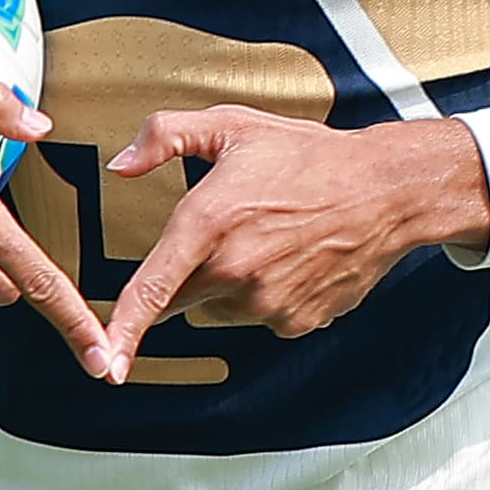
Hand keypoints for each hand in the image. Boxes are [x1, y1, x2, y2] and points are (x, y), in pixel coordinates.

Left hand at [96, 109, 489, 373]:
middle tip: (228, 232)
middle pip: (180, 299)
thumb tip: (121, 165)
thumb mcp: (232, 126)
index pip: (152, 289)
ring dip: (230, 284)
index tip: (104, 364)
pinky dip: (268, 295)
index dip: (123, 331)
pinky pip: (261, 318)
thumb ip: (165, 136)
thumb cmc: (309, 156)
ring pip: (221, 308)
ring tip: (270, 238)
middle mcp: (235, 270)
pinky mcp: (295, 322)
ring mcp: (268, 302)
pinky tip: (293, 258)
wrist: (384, 190)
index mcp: (209, 222)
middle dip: (186, 275)